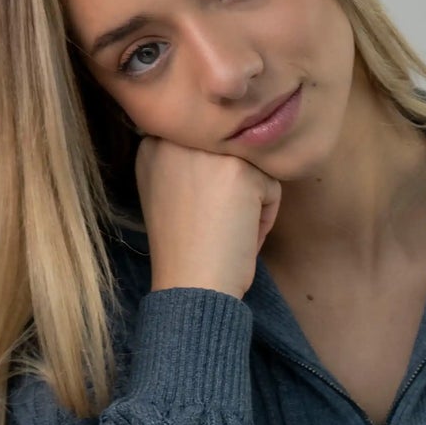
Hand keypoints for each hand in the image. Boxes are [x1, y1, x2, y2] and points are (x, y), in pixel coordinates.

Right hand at [135, 134, 282, 299]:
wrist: (190, 285)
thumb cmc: (182, 250)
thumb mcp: (164, 192)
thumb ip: (183, 162)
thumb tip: (226, 154)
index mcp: (155, 143)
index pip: (205, 148)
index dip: (210, 186)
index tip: (198, 215)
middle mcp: (177, 139)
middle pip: (230, 154)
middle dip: (231, 192)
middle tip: (213, 226)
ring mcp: (208, 151)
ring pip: (252, 170)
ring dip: (249, 204)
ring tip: (225, 232)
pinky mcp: (241, 170)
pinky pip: (270, 188)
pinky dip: (264, 218)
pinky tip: (238, 237)